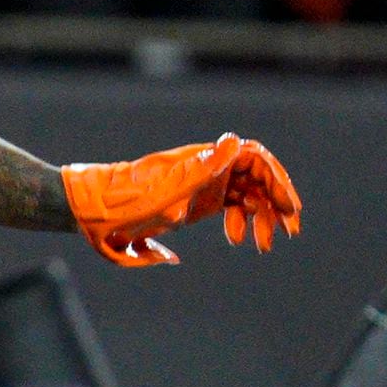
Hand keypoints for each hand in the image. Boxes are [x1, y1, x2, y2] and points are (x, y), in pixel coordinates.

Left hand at [60, 135, 300, 267]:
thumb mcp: (169, 190)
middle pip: (257, 178)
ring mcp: (205, 185)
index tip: (288, 208)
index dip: (277, 181)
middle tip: (290, 231)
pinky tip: (237, 240)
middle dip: (276, 203)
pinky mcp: (197, 202)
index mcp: (207, 161)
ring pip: (247, 195)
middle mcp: (210, 169)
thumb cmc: (130, 202)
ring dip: (262, 218)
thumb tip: (235, 140)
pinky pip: (231, 206)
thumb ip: (203, 169)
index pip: (256, 160)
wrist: (96, 211)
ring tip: (265, 246)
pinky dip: (241, 222)